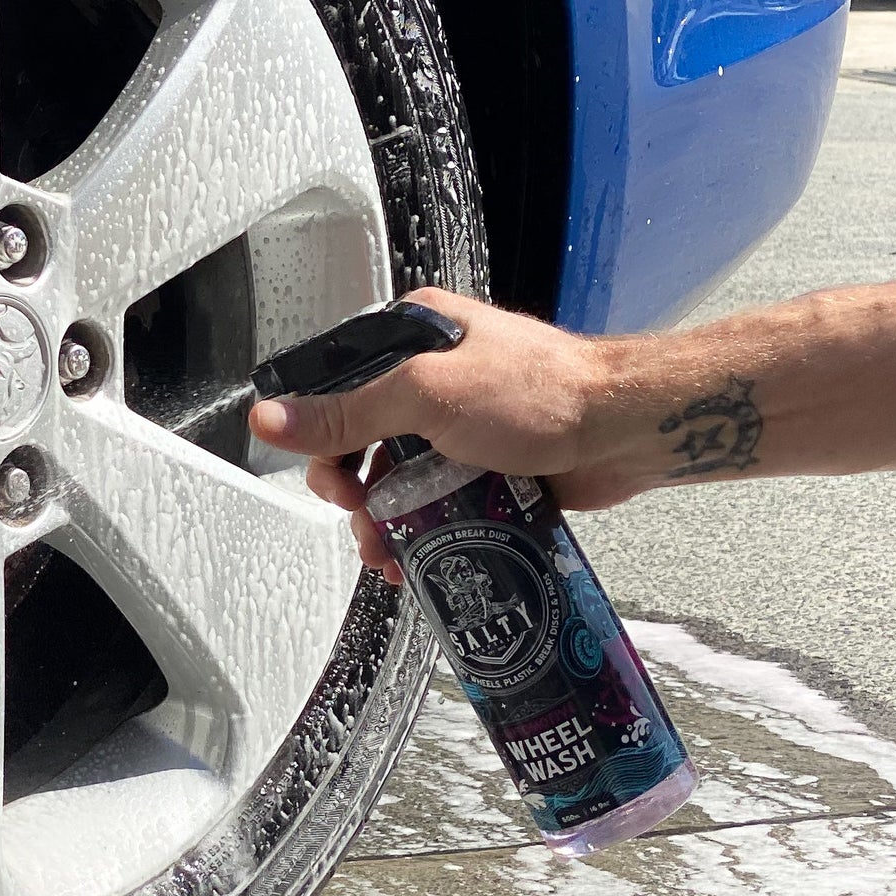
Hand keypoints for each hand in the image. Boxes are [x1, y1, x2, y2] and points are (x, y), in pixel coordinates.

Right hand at [247, 288, 622, 583]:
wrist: (627, 430)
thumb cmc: (540, 393)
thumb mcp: (425, 396)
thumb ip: (345, 413)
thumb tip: (268, 418)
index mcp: (412, 335)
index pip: (337, 384)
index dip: (321, 434)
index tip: (328, 473)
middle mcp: (433, 377)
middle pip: (361, 439)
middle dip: (352, 488)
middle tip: (362, 514)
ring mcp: (461, 425)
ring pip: (397, 478)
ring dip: (384, 520)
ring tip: (387, 552)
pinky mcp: (487, 467)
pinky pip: (438, 504)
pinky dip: (423, 533)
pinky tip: (417, 559)